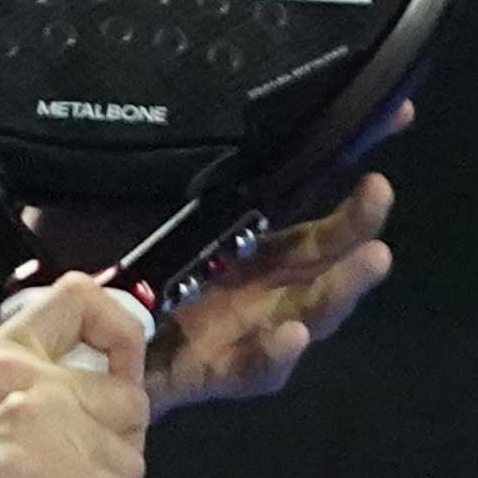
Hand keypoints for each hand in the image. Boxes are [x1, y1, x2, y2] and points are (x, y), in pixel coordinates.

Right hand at [0, 272, 151, 477]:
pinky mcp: (62, 471)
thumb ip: (26, 392)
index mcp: (0, 355)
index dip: (120, 331)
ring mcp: (46, 421)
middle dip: (121, 442)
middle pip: (128, 395)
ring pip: (129, 453)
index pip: (80, 298)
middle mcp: (26, 375)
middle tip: (94, 472)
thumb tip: (86, 406)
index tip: (118, 371)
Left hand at [146, 102, 408, 412]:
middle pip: (323, 253)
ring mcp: (246, 329)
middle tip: (379, 190)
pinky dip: (277, 352)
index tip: (397, 114)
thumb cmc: (118, 275)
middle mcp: (260, 281)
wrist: (80, 355)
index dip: (346, 156)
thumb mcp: (144, 208)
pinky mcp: (218, 373)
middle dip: (356, 223)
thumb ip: (169, 172)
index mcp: (250, 235)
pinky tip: (292, 334)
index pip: (310, 192)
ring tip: (374, 258)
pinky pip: (256, 367)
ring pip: (312, 309)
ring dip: (343, 285)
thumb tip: (190, 104)